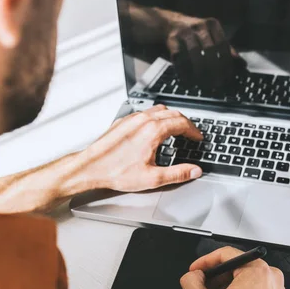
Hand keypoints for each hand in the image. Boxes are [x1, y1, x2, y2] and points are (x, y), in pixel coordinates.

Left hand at [82, 105, 202, 191]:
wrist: (91, 167)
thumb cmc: (116, 172)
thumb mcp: (152, 178)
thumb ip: (177, 174)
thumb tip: (194, 170)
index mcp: (153, 131)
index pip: (182, 123)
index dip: (194, 131)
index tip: (198, 137)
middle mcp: (143, 120)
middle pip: (172, 113)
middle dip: (185, 123)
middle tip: (191, 133)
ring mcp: (132, 118)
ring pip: (158, 110)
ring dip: (171, 117)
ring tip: (176, 129)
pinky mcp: (123, 121)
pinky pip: (145, 112)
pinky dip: (156, 118)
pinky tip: (155, 129)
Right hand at [162, 12, 246, 88]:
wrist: (169, 24)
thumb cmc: (195, 35)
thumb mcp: (212, 36)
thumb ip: (226, 49)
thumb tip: (242, 64)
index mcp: (212, 25)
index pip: (223, 44)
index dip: (226, 63)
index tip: (227, 78)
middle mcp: (199, 26)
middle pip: (210, 49)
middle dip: (214, 69)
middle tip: (217, 84)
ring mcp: (184, 32)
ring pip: (195, 53)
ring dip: (200, 71)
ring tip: (204, 84)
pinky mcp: (171, 40)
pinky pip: (179, 58)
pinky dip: (184, 71)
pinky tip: (188, 81)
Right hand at [180, 247, 289, 288]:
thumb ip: (190, 283)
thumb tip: (192, 276)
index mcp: (257, 270)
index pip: (225, 254)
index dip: (204, 261)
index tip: (195, 270)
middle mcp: (270, 277)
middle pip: (235, 266)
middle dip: (215, 277)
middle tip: (202, 288)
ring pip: (244, 279)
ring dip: (226, 287)